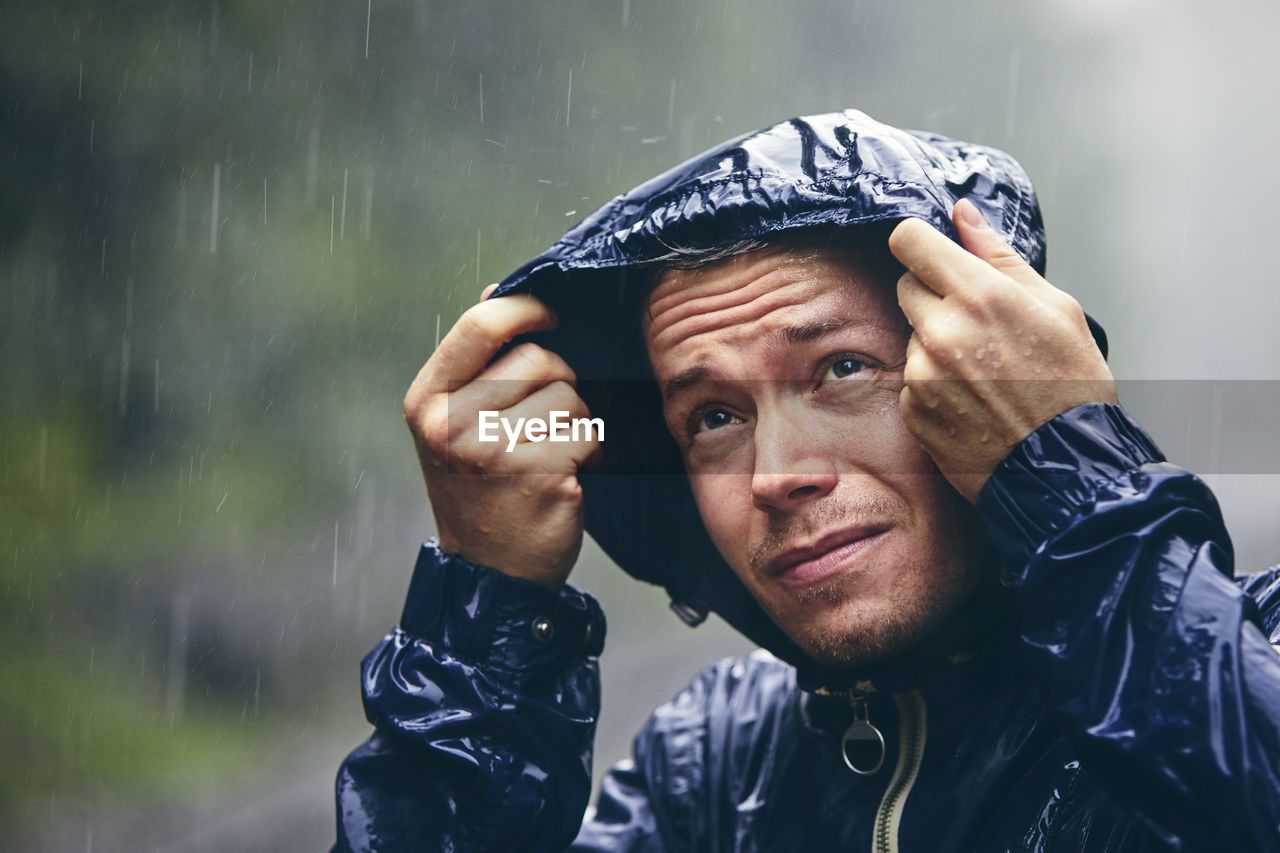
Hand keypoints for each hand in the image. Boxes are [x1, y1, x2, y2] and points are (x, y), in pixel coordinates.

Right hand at [402, 284, 600, 588]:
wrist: (491, 573)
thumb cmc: (482, 490)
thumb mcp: (458, 424)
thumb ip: (477, 362)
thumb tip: (496, 290)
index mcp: (427, 401)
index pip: (480, 324)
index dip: (525, 309)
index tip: (550, 316)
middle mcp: (451, 424)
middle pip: (537, 359)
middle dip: (558, 383)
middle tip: (546, 421)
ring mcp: (492, 451)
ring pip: (568, 396)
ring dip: (576, 421)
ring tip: (553, 452)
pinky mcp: (536, 476)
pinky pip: (587, 433)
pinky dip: (590, 452)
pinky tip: (567, 475)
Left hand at [888, 200, 1117, 502]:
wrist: (1063, 468)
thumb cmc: (1071, 388)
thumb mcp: (1056, 308)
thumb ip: (999, 256)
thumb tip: (963, 215)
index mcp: (980, 297)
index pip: (909, 241)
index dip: (919, 242)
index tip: (932, 252)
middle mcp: (941, 332)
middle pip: (905, 285)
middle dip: (933, 293)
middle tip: (976, 320)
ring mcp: (921, 373)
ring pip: (911, 333)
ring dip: (935, 341)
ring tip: (983, 368)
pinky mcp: (911, 408)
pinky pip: (911, 376)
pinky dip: (932, 380)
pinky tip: (970, 396)